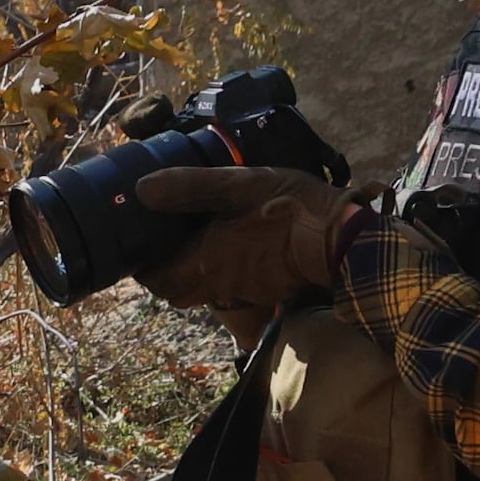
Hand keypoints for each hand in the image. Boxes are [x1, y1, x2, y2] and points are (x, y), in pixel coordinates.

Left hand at [131, 164, 352, 320]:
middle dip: (166, 277)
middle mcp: (220, 285)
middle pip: (178, 294)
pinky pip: (234, 290)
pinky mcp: (268, 290)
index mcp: (206, 261)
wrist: (339, 237)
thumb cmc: (287, 209)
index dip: (144, 271)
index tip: (140, 252)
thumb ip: (189, 187)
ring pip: (206, 293)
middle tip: (164, 251)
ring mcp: (246, 291)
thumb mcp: (236, 186)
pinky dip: (224, 275)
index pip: (158, 282)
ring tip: (197, 247)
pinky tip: (234, 250)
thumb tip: (142, 190)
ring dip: (195, 277)